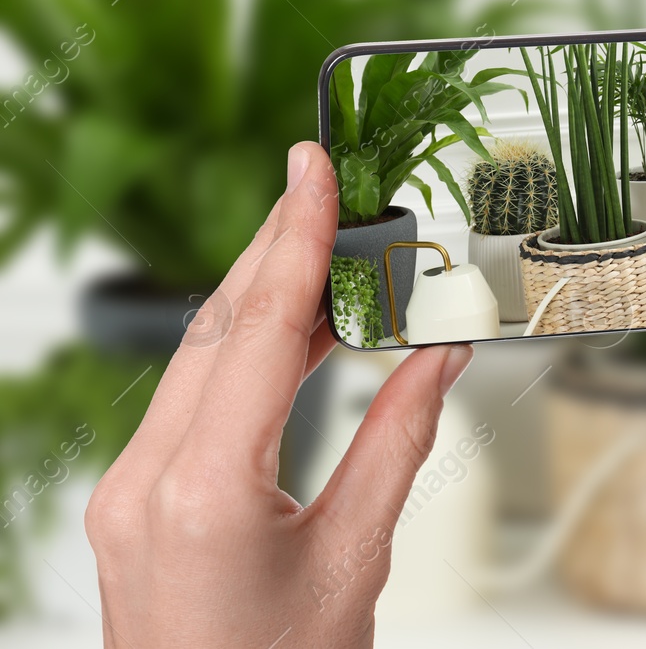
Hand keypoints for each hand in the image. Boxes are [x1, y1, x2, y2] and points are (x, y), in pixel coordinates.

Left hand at [85, 143, 472, 648]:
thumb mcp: (357, 558)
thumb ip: (399, 441)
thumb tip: (438, 354)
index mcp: (205, 490)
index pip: (259, 328)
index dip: (294, 236)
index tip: (312, 165)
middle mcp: (145, 480)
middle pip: (218, 326)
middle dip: (277, 247)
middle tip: (331, 188)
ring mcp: (127, 491)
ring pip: (198, 355)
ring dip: (263, 296)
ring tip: (330, 251)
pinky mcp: (132, 502)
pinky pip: (190, 397)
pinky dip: (245, 349)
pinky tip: (294, 332)